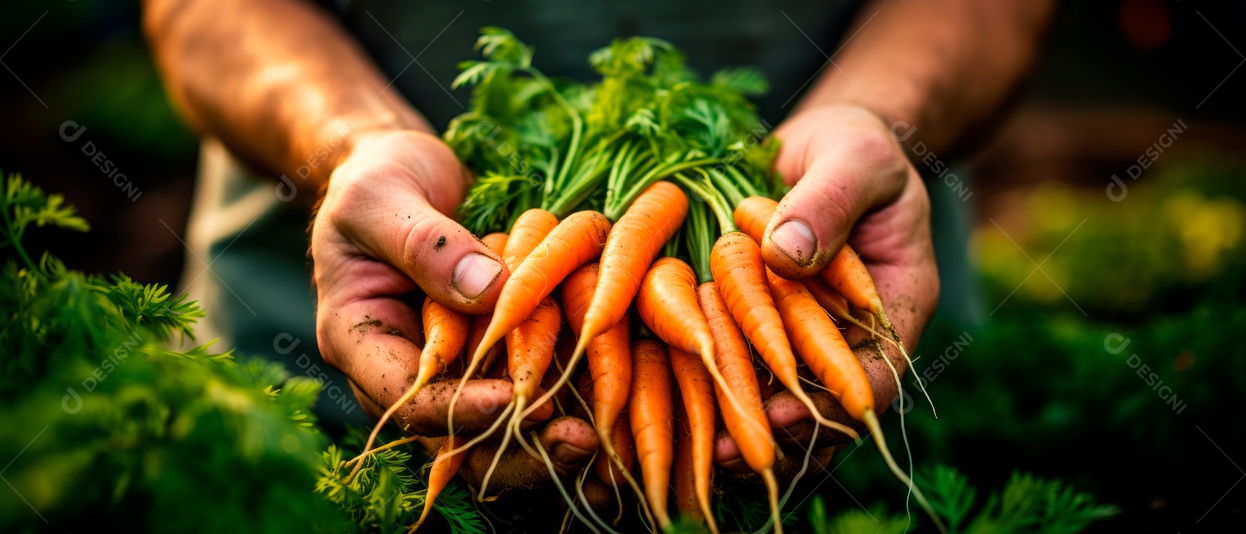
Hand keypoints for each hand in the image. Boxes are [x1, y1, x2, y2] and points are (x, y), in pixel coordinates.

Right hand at [310, 130, 597, 494]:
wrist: (402, 176)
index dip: (462, 409)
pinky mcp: (491, 362)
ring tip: (600, 442)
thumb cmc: (378, 179)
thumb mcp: (384, 196)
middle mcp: (404, 373)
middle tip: (577, 439)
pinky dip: (564, 414)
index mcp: (358, 342)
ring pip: (493, 437)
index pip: (408, 398)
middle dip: (516, 450)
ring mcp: (450, 373)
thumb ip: (427, 244)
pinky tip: (610, 423)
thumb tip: (488, 291)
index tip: (516, 400)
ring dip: (546, 446)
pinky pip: (524, 400)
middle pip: (455, 441)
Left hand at [715, 105, 939, 471]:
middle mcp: (848, 339)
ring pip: (777, 405)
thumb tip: (785, 253)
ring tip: (697, 456)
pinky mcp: (755, 332)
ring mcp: (801, 341)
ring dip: (739, 433)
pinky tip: (670, 413)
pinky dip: (710, 396)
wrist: (818, 150)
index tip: (788, 410)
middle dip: (777, 438)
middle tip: (730, 455)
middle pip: (820, 408)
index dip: (836, 402)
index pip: (876, 374)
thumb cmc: (853, 150)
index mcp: (892, 307)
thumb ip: (828, 202)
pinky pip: (738, 372)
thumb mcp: (853, 159)